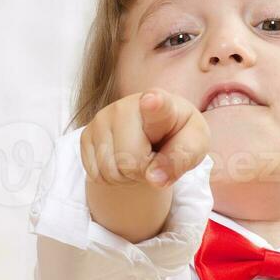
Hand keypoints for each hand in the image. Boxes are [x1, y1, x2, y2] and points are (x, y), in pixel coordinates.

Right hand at [81, 90, 208, 188]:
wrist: (158, 131)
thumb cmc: (179, 135)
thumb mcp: (194, 146)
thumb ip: (180, 160)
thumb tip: (154, 178)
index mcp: (161, 103)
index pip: (156, 105)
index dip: (154, 105)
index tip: (152, 101)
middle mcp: (124, 106)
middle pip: (129, 160)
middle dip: (143, 171)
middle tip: (153, 158)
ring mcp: (101, 120)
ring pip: (109, 171)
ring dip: (126, 177)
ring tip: (138, 160)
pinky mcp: (85, 135)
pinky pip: (95, 175)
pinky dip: (111, 178)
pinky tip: (122, 161)